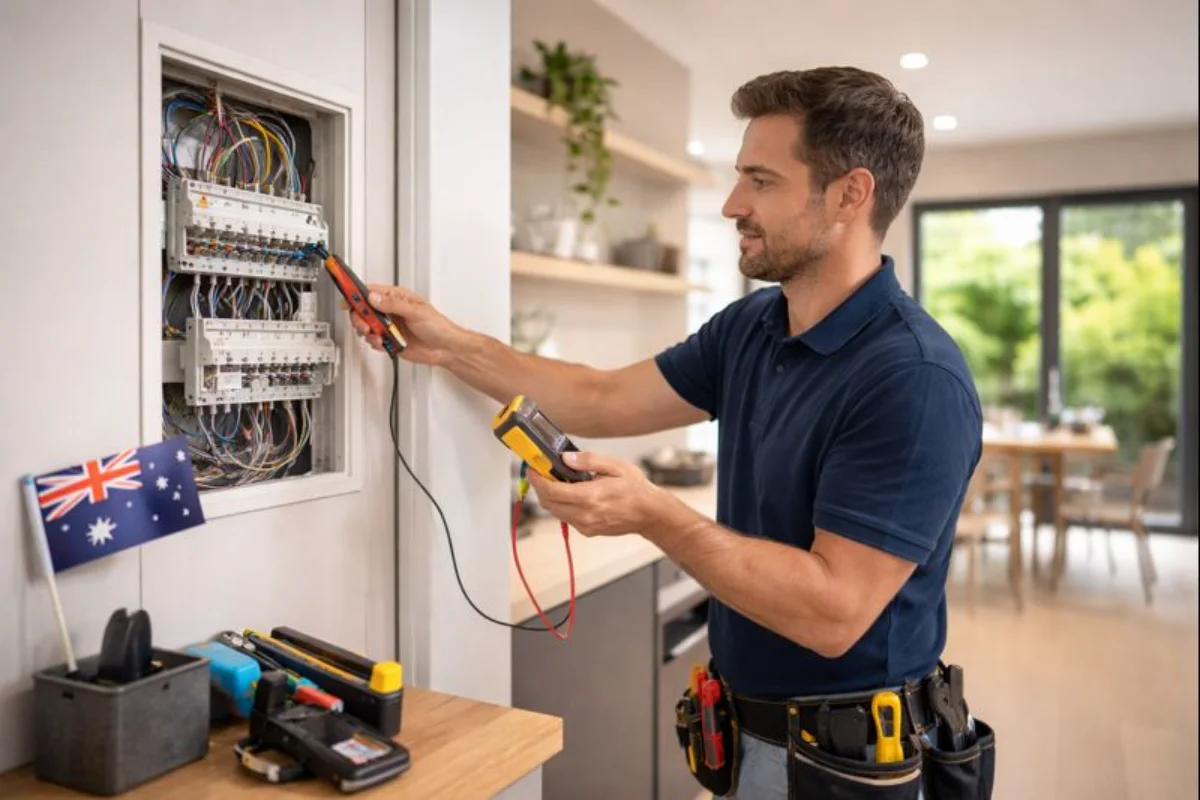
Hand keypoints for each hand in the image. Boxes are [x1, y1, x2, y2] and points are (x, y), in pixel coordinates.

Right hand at [345, 284, 463, 365]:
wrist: (445, 348)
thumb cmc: (437, 326)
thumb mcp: (416, 311)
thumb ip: (393, 304)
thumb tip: (375, 298)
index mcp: (396, 298)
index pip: (370, 292)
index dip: (356, 294)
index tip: (347, 297)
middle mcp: (390, 311)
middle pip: (364, 310)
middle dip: (360, 317)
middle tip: (364, 324)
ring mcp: (389, 326)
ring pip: (367, 326)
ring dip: (367, 332)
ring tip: (376, 336)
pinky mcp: (390, 341)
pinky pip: (374, 341)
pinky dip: (375, 343)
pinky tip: (383, 343)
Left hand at [527, 451, 671, 537]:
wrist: (650, 513)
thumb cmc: (635, 488)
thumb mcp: (615, 466)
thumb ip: (588, 461)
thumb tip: (565, 459)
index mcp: (590, 497)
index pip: (551, 490)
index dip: (537, 478)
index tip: (532, 467)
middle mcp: (585, 515)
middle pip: (547, 503)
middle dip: (539, 487)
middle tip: (540, 471)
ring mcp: (585, 525)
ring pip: (554, 512)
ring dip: (549, 496)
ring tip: (553, 480)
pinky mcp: (587, 530)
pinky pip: (566, 517)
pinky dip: (561, 505)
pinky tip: (570, 493)